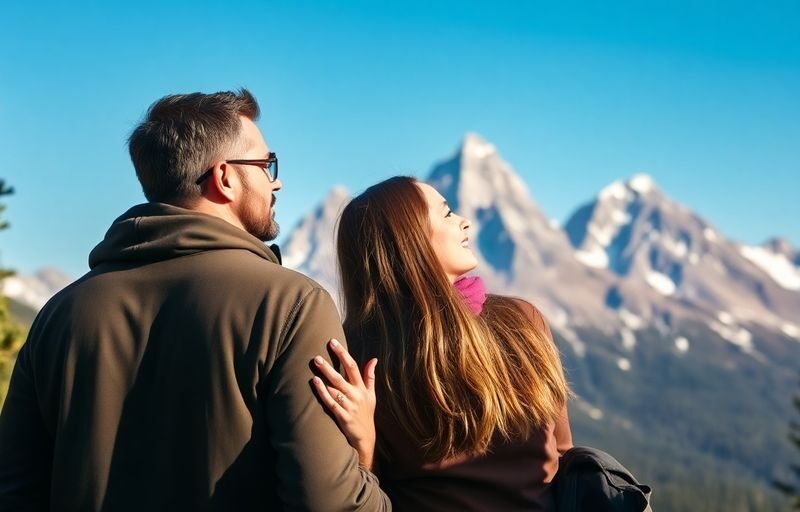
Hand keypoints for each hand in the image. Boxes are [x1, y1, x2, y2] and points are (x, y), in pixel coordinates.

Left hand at [312, 339, 377, 470]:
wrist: (365, 438)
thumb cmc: (366, 413)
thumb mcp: (371, 394)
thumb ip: (370, 376)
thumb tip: (374, 359)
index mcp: (362, 388)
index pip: (353, 366)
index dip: (343, 353)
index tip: (332, 342)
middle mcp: (356, 395)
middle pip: (341, 377)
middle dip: (329, 365)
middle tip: (317, 356)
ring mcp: (349, 406)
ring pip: (335, 389)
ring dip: (325, 377)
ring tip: (315, 366)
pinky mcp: (343, 417)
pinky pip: (331, 403)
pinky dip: (323, 393)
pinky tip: (315, 383)